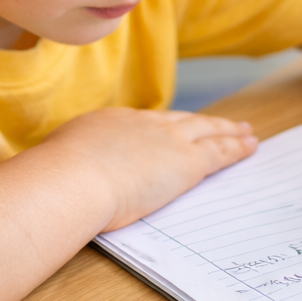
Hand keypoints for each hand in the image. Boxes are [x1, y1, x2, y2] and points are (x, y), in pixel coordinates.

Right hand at [45, 108, 257, 231]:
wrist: (73, 178)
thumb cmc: (55, 180)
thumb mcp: (57, 163)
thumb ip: (65, 166)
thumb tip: (51, 178)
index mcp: (112, 123)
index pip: (147, 125)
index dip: (166, 128)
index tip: (176, 129)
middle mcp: (144, 125)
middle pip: (184, 120)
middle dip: (205, 123)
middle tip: (225, 123)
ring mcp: (168, 140)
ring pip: (208, 130)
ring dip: (228, 131)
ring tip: (246, 132)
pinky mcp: (187, 163)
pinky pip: (220, 151)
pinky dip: (237, 148)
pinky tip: (251, 146)